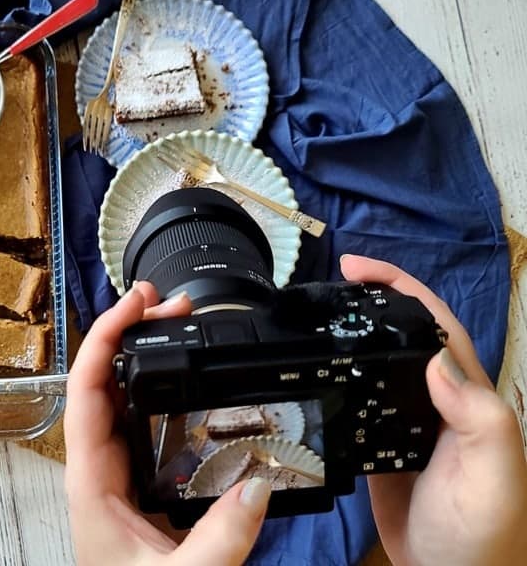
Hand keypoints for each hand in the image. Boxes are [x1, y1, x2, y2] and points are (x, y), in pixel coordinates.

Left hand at [64, 282, 271, 565]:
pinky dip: (159, 387)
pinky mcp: (138, 477)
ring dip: (142, 354)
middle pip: (102, 379)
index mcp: (92, 479)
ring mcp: (117, 468)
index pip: (86, 391)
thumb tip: (258, 489)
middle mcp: (98, 464)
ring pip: (120, 395)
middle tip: (167, 304)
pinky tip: (183, 375)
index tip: (135, 307)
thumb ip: (219, 541)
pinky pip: (142, 418)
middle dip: (129, 332)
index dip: (103, 339)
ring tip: (174, 322)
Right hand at [341, 254, 526, 565]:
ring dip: (348, 333)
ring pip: (375, 362)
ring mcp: (404, 421)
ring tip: (310, 320)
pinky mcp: (379, 444)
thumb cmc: (483, 534)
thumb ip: (478, 418)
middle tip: (324, 288)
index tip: (355, 268)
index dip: (398, 287)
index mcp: (464, 395)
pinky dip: (334, 376)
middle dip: (368, 300)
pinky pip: (356, 400)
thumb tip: (436, 358)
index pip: (433, 322)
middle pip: (401, 333)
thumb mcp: (493, 476)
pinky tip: (309, 375)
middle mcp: (434, 399)